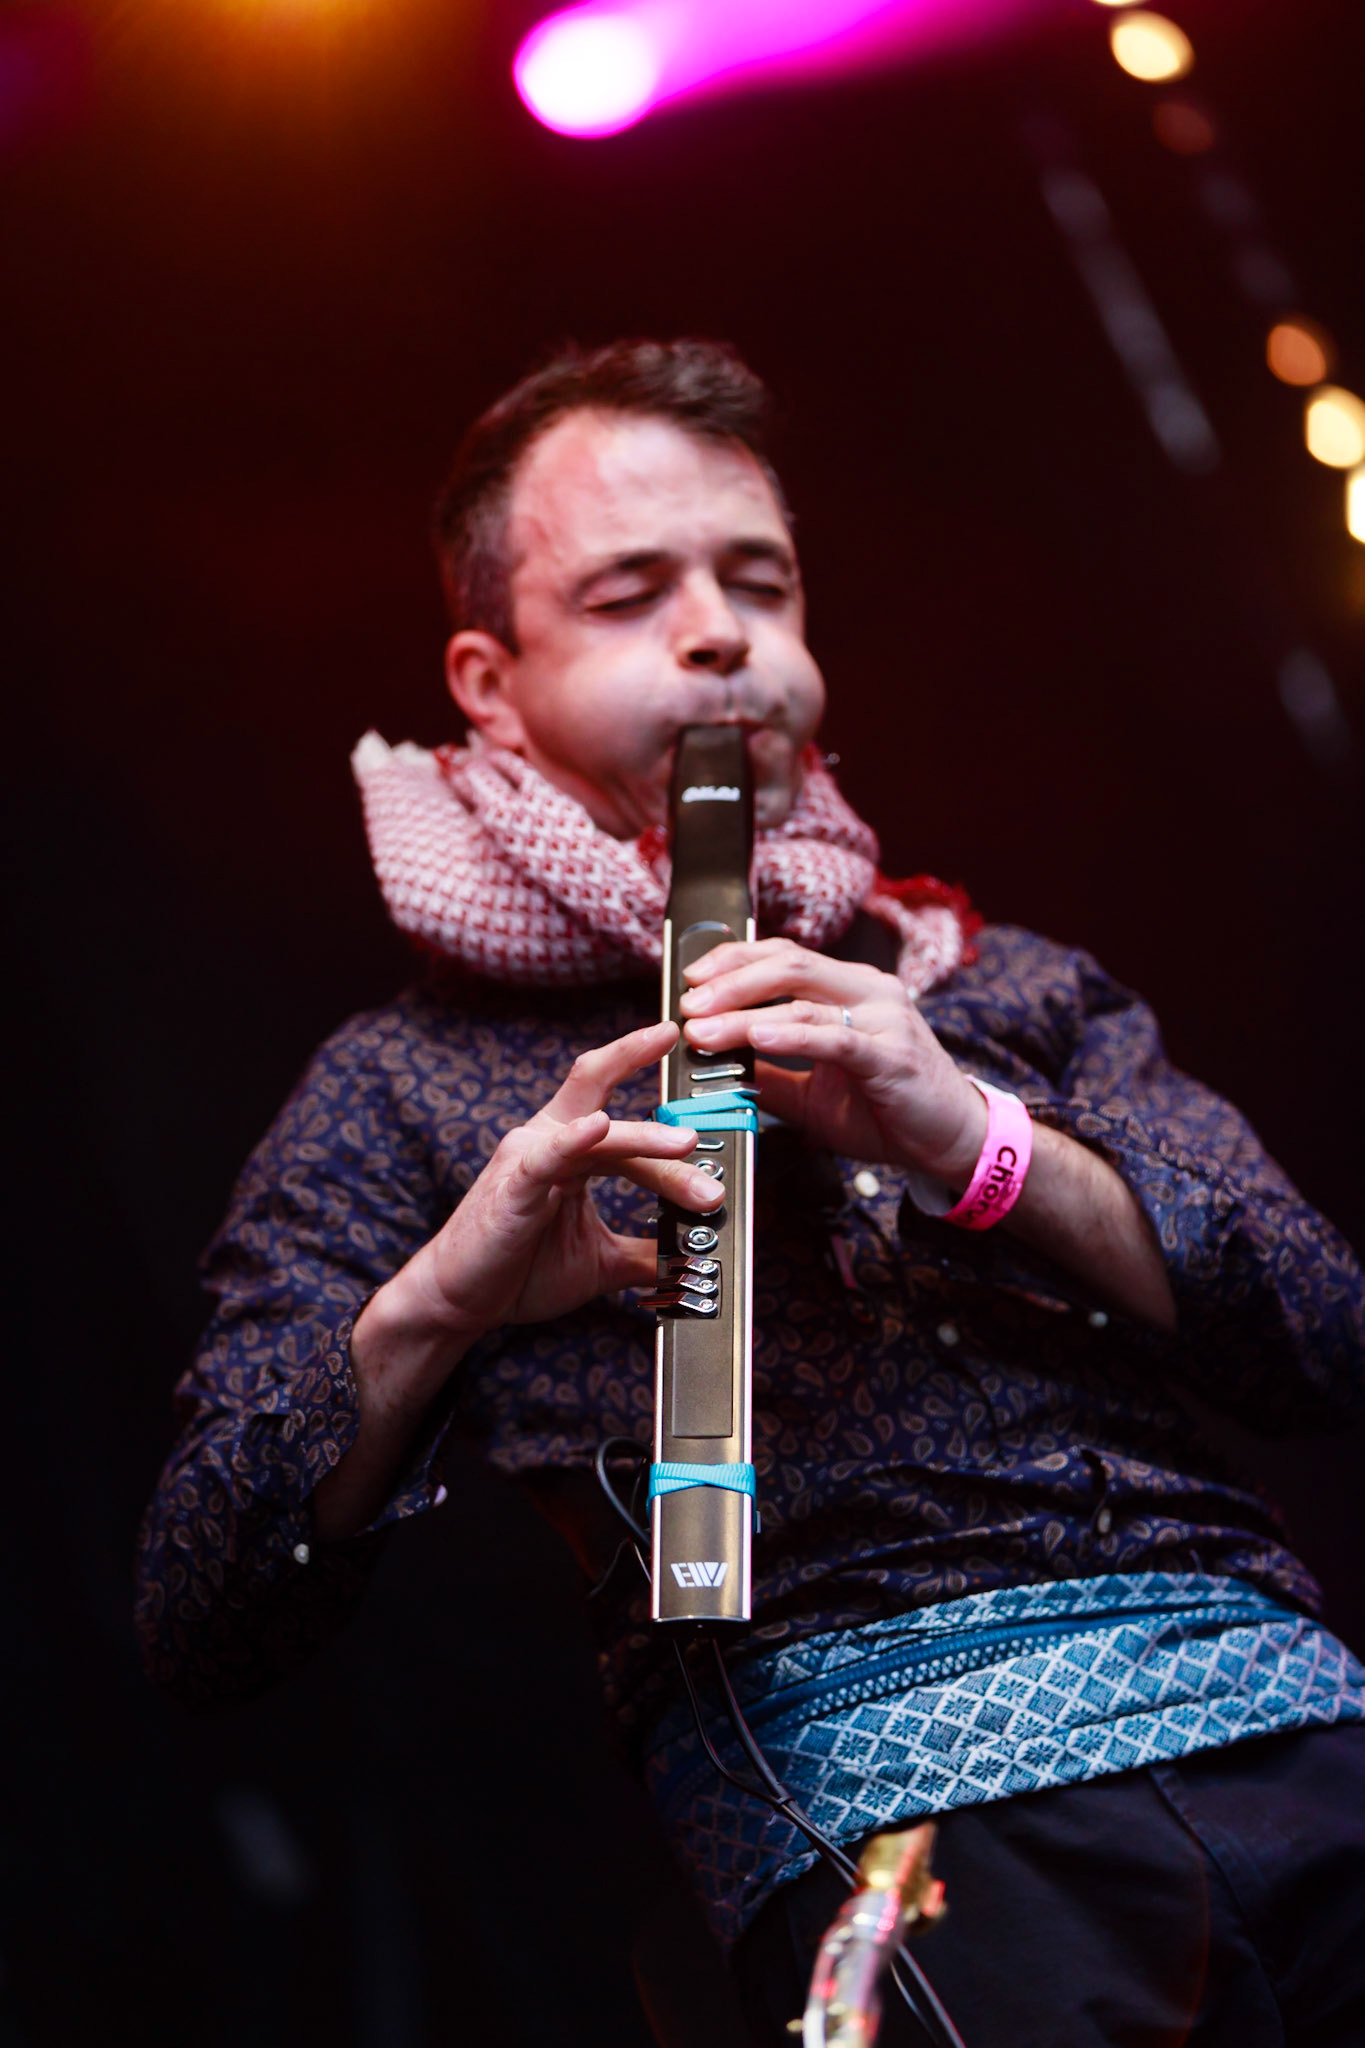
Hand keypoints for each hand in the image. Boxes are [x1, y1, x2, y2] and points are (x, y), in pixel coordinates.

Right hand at [382, 1020, 720, 1353]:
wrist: (461, 1303)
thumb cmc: (521, 1271)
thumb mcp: (601, 1262)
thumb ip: (647, 1252)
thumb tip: (696, 1255)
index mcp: (568, 1145)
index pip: (609, 1091)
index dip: (642, 1058)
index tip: (682, 1038)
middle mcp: (548, 1139)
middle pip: (603, 1092)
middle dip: (653, 1096)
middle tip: (701, 1107)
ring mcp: (528, 1158)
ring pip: (593, 1130)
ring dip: (644, 1139)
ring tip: (687, 1144)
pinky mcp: (512, 1186)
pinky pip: (547, 1155)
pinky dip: (574, 1139)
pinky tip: (598, 1127)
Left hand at [679, 939, 986, 1181]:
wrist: (954, 1141)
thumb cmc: (889, 1111)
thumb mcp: (815, 1092)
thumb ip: (771, 1074)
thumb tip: (716, 1068)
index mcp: (850, 991)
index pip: (785, 956)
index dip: (734, 960)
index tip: (690, 980)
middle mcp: (869, 992)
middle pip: (788, 964)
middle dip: (729, 980)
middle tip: (687, 1003)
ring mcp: (884, 1019)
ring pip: (803, 998)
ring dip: (743, 1011)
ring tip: (703, 1027)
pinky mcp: (892, 1055)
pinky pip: (834, 1038)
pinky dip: (791, 1034)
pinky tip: (757, 1036)